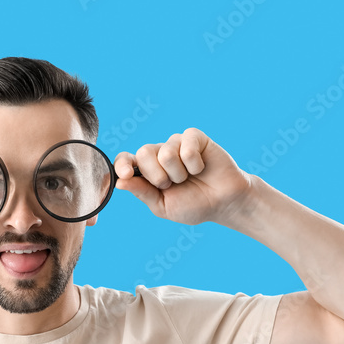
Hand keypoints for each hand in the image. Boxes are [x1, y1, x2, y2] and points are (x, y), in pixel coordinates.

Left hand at [113, 127, 253, 225]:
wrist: (223, 202)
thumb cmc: (193, 204)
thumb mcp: (163, 206)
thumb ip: (142, 193)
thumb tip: (120, 182)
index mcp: (146, 171)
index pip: (125, 160)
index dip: (122, 164)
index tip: (127, 174)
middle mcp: (159, 154)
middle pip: (144, 153)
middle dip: (158, 176)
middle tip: (172, 184)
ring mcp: (176, 144)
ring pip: (166, 153)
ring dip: (179, 174)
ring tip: (189, 177)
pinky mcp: (194, 138)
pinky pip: (186, 147)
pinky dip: (194, 164)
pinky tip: (201, 168)